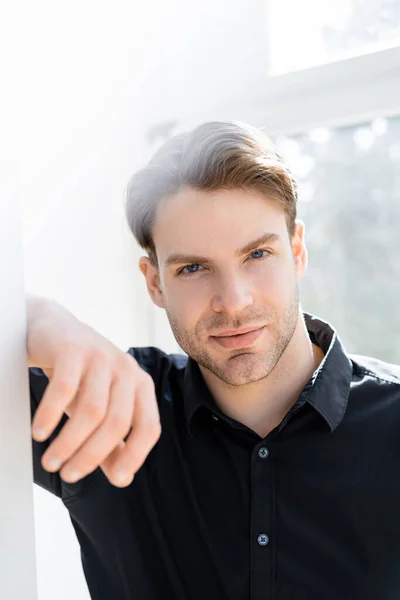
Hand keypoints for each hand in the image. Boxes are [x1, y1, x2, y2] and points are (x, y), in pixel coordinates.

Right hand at [28, 297, 160, 486]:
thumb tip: (122, 478)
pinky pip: (64, 389)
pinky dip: (51, 415)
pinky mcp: (74, 349)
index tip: (115, 480)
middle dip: (91, 455)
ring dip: (69, 442)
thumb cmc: (81, 376)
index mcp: (141, 385)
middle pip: (116, 422)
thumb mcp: (100, 408)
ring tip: (51, 461)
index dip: (136, 456)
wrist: (52, 330)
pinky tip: (39, 433)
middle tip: (68, 474)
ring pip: (91, 410)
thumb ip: (113, 442)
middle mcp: (127, 369)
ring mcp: (101, 357)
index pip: (149, 427)